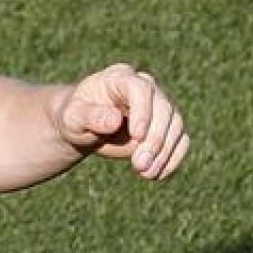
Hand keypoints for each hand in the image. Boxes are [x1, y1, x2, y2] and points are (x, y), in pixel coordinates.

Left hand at [55, 63, 188, 179]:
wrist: (84, 127)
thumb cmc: (75, 118)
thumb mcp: (73, 118)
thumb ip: (89, 116)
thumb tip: (114, 121)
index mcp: (120, 77)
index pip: (140, 88)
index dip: (143, 112)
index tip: (137, 137)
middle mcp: (145, 87)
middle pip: (163, 108)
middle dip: (155, 139)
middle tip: (139, 165)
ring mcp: (160, 106)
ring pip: (176, 125)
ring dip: (165, 152)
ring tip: (146, 174)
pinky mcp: (167, 126)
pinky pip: (180, 141)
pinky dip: (173, 159)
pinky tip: (157, 175)